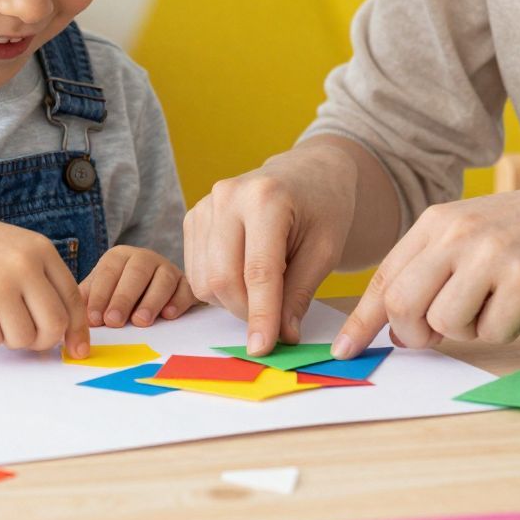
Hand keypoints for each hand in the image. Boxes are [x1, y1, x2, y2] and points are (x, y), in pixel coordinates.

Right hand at [0, 212, 90, 356]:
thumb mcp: (15, 249)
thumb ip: (41, 281)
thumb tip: (67, 331)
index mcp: (39, 250)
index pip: (72, 299)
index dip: (77, 329)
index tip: (76, 349)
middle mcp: (23, 266)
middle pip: (54, 325)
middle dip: (42, 340)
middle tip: (26, 337)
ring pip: (23, 338)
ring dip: (8, 337)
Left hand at [80, 245, 189, 328]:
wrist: (152, 289)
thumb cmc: (119, 293)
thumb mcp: (100, 291)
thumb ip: (86, 300)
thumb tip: (70, 316)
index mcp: (119, 256)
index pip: (109, 272)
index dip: (101, 295)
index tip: (94, 319)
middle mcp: (144, 258)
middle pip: (136, 273)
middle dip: (123, 298)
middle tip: (114, 321)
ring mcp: (167, 269)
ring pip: (163, 279)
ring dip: (151, 301)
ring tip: (141, 321)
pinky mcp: (186, 283)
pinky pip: (186, 289)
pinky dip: (179, 301)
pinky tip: (169, 315)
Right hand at [185, 145, 359, 355]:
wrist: (306, 172)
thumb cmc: (323, 208)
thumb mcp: (326, 249)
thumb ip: (299, 293)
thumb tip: (281, 335)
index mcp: (266, 198)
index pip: (258, 271)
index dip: (261, 315)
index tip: (263, 347)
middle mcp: (227, 197)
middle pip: (222, 278)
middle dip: (245, 312)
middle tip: (273, 322)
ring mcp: (205, 205)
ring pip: (204, 280)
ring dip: (232, 302)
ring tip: (264, 289)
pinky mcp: (194, 217)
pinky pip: (196, 271)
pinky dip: (219, 288)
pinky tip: (244, 275)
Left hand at [335, 180, 519, 356]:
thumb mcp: (476, 233)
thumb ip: (435, 269)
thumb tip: (399, 328)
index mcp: (439, 220)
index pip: (384, 277)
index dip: (362, 319)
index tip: (346, 350)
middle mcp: (458, 234)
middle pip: (402, 305)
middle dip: (415, 333)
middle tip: (442, 333)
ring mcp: (491, 255)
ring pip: (445, 323)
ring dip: (468, 330)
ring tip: (497, 304)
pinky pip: (492, 332)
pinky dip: (505, 330)